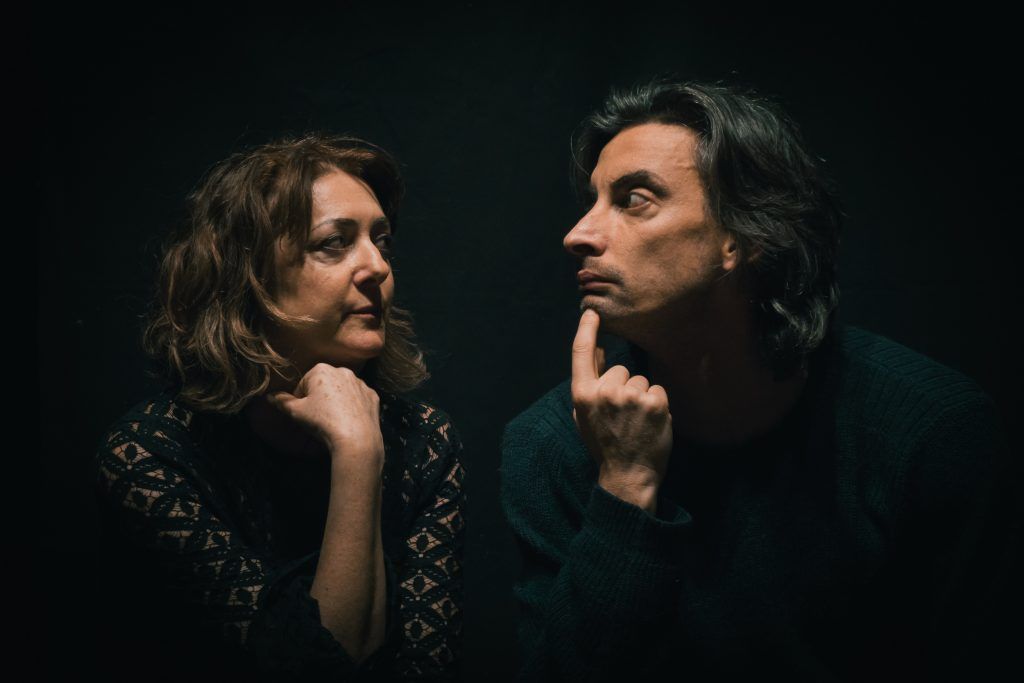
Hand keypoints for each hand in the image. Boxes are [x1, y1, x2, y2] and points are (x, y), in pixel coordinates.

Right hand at [267, 364, 383, 470]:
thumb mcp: (296, 412)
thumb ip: (281, 401)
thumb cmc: (322, 421)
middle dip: (319, 399)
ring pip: (342, 391)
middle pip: (324, 385)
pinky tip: (349, 421)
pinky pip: (358, 399)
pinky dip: (353, 407)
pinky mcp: (373, 396)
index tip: (304, 414)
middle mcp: (343, 371)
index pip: (303, 384)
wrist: (356, 438)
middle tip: (317, 418)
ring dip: (336, 402)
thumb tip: (269, 396)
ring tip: (334, 421)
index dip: (301, 400)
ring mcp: (360, 383)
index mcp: (321, 370)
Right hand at [571, 309, 671, 511]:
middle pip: (620, 369)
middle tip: (622, 416)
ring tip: (636, 423)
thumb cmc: (605, 444)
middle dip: (624, 387)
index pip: (581, 353)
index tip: (591, 313)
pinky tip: (650, 424)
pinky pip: (657, 390)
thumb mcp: (585, 415)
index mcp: (582, 395)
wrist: (628, 475)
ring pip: (640, 380)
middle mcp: (604, 392)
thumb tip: (597, 349)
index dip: (586, 330)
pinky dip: (657, 405)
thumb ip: (589, 381)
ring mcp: (630, 397)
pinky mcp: (654, 402)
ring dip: (642, 398)